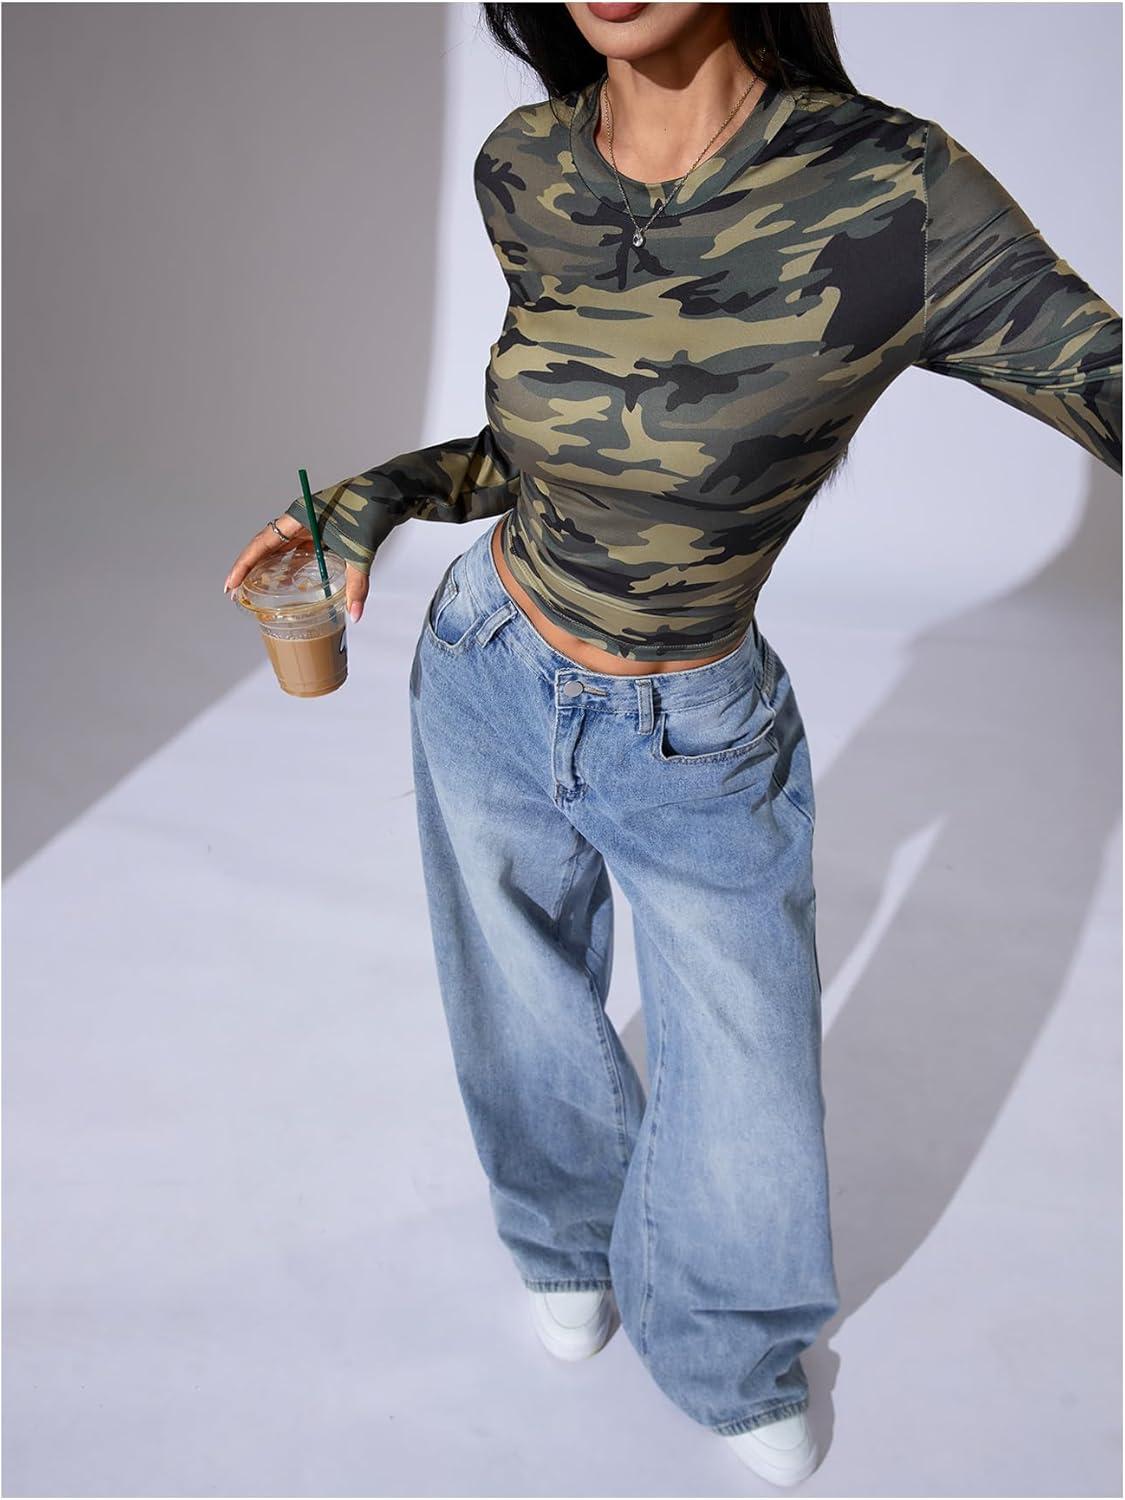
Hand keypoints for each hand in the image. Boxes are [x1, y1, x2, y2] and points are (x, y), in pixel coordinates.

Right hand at [223, 515, 369, 622]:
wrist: (392, 492)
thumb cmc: (373, 511)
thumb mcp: (361, 551)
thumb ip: (357, 585)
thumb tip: (355, 614)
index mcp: (299, 517)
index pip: (262, 543)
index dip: (244, 564)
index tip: (231, 584)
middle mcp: (300, 519)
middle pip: (266, 546)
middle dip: (251, 570)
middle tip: (238, 593)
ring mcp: (310, 524)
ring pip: (282, 549)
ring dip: (271, 569)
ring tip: (258, 593)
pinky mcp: (322, 529)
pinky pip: (300, 550)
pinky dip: (292, 566)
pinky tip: (289, 583)